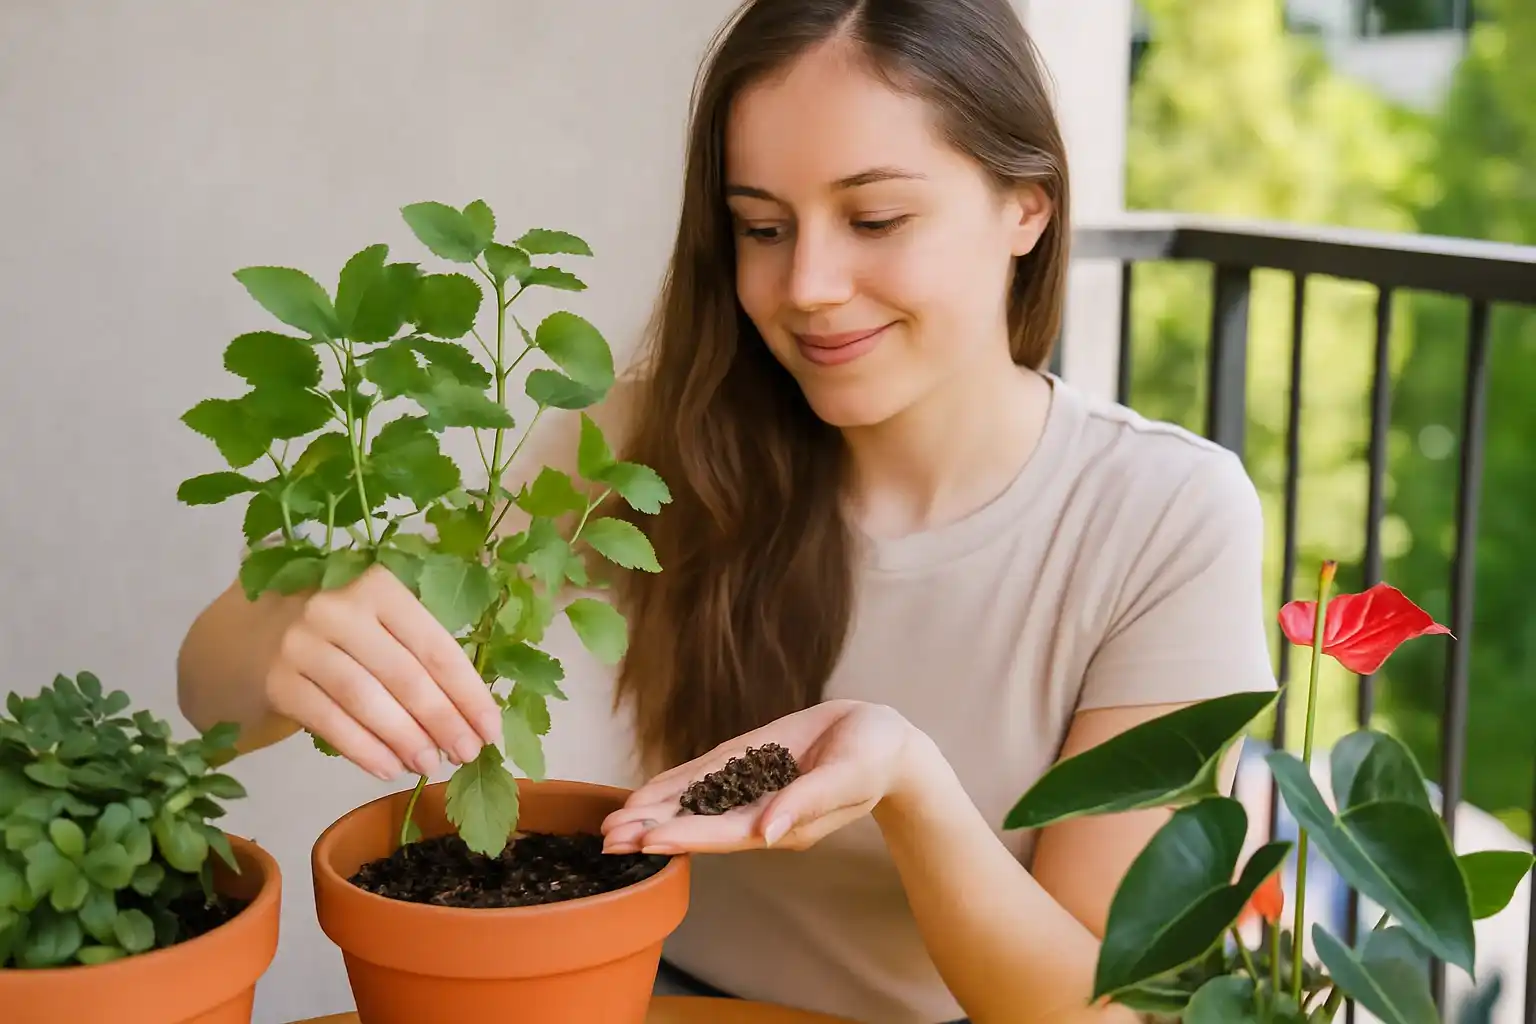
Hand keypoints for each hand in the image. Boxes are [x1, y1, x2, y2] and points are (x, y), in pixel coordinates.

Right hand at [261, 564, 501, 779]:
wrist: (242, 639)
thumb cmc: (334, 635)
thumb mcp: (376, 623)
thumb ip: (417, 653)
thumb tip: (471, 716)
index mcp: (377, 586)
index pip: (435, 645)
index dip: (467, 692)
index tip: (491, 730)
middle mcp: (338, 607)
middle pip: (405, 674)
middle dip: (443, 720)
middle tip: (467, 754)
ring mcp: (301, 642)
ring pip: (368, 699)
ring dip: (406, 739)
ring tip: (430, 765)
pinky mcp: (276, 679)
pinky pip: (330, 721)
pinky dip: (364, 749)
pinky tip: (389, 769)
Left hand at [600, 700, 919, 854]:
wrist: (882, 738)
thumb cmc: (874, 757)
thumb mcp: (848, 776)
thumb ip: (807, 803)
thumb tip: (767, 833)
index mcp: (783, 825)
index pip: (724, 835)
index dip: (685, 836)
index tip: (647, 841)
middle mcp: (759, 813)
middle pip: (698, 826)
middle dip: (653, 831)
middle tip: (606, 839)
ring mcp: (752, 788)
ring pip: (694, 804)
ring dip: (653, 813)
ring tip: (610, 824)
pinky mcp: (750, 762)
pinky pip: (705, 776)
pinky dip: (673, 785)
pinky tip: (643, 794)